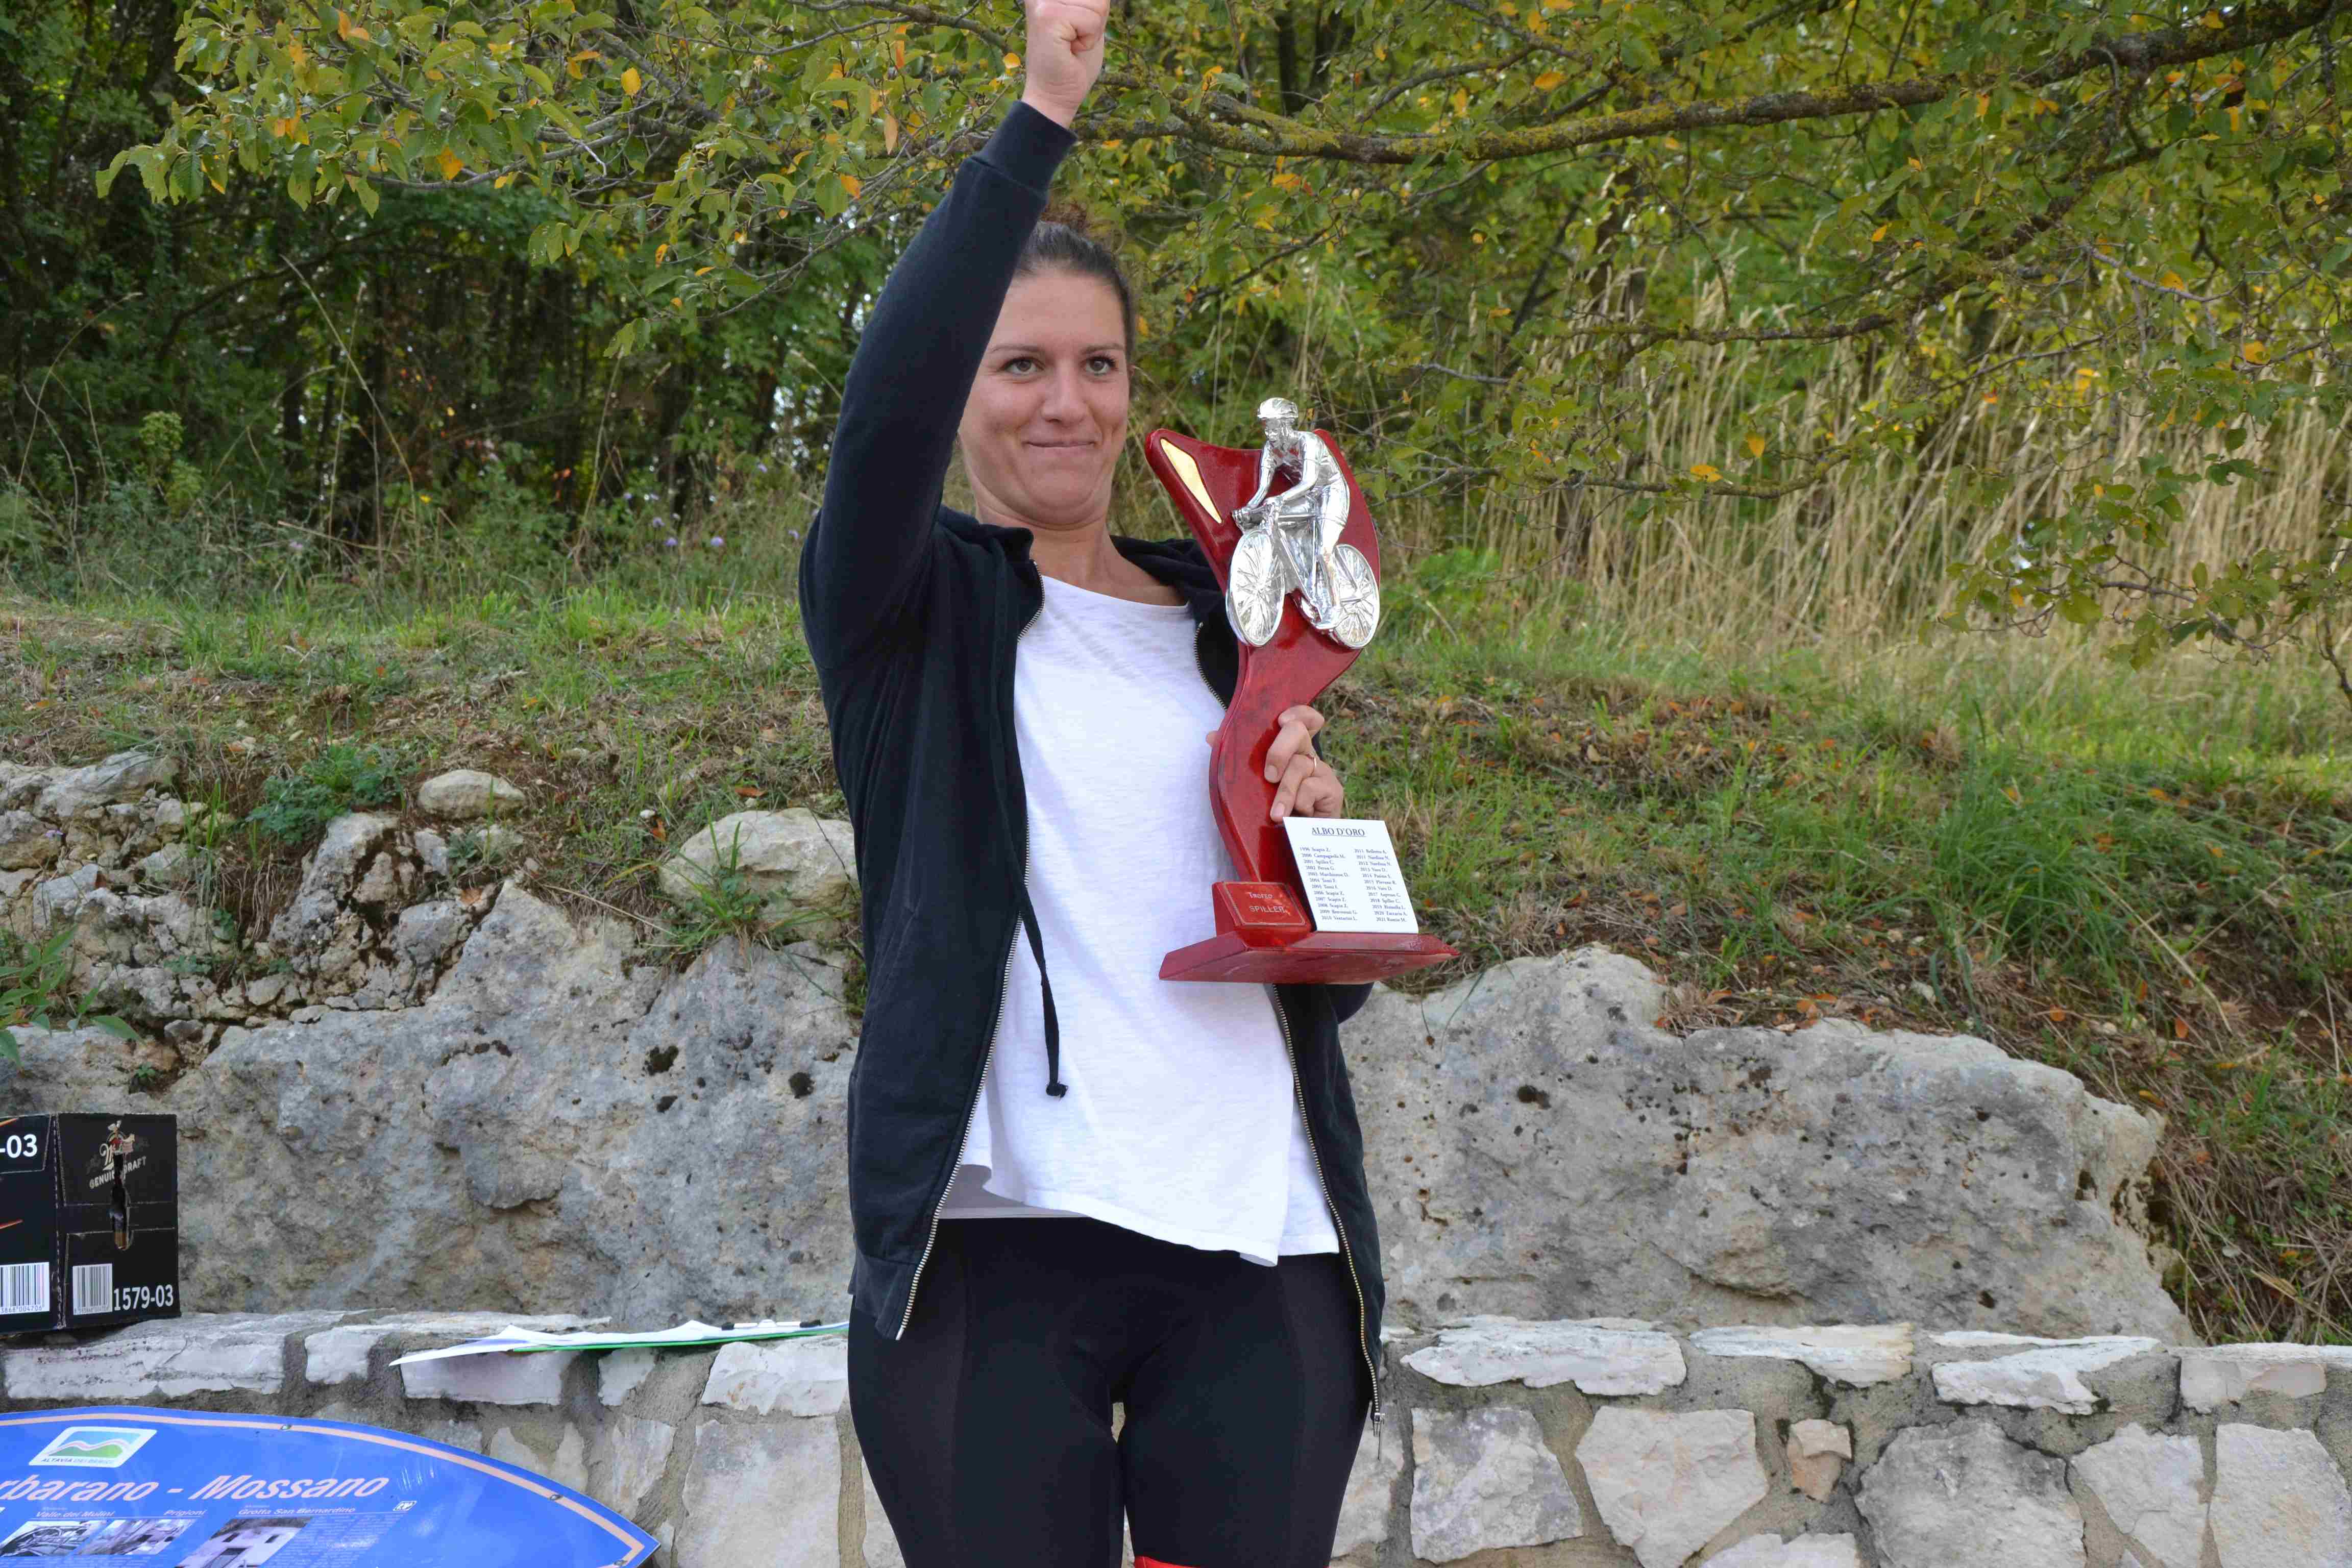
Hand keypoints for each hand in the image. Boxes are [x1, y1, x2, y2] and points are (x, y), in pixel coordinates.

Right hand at [1020, 0, 1107, 127]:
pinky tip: (1070, 49)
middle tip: (1074, 41)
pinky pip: (1092, 20)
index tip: (1075, 32)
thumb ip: (1093, 3)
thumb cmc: (1073, 63)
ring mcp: (1042, 2)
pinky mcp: (1048, 16)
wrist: (1054, 96)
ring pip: (1098, 5)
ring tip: (1071, 45)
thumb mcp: (1089, 23)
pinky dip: (1089, 40)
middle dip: (1096, 21)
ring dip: (1093, 32)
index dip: (1096, 14)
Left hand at [1205, 704, 1344, 820]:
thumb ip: (1238, 760)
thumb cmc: (1275, 810)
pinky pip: (1311, 788)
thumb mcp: (1255, 784)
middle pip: (1298, 732)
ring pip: (1299, 765)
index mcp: (1292, 749)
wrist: (1297, 844)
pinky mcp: (1332, 790)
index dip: (1297, 713)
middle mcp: (1307, 755)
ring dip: (1284, 792)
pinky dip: (1299, 803)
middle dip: (1278, 751)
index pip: (1303, 720)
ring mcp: (1322, 771)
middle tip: (1268, 776)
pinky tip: (1297, 816)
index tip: (1282, 720)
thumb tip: (1211, 737)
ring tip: (1276, 815)